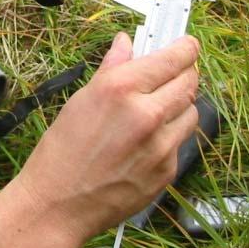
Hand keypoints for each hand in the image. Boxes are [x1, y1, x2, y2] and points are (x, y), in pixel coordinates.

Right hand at [14, 33, 199, 247]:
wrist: (58, 205)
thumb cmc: (61, 151)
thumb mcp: (81, 100)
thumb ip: (112, 69)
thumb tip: (126, 42)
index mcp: (121, 89)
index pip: (173, 59)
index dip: (186, 48)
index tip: (188, 45)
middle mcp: (147, 114)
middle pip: (190, 83)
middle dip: (185, 74)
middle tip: (173, 74)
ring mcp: (161, 145)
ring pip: (191, 113)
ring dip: (179, 106)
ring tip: (156, 110)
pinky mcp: (167, 171)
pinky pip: (179, 143)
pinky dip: (168, 137)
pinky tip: (144, 143)